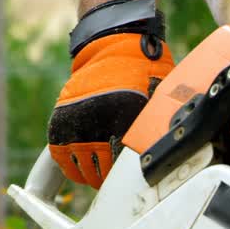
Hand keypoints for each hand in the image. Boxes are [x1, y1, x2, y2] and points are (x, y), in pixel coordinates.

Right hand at [47, 0, 173, 188]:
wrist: (113, 46)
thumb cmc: (143, 74)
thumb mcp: (159, 100)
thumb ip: (157, 129)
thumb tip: (170, 156)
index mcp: (124, 123)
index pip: (125, 169)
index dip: (132, 180)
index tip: (136, 182)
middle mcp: (97, 126)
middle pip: (103, 175)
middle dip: (111, 180)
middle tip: (119, 178)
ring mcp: (75, 125)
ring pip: (82, 171)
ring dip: (91, 175)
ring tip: (102, 172)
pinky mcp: (59, 123)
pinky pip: (62, 159)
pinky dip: (72, 167)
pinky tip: (84, 165)